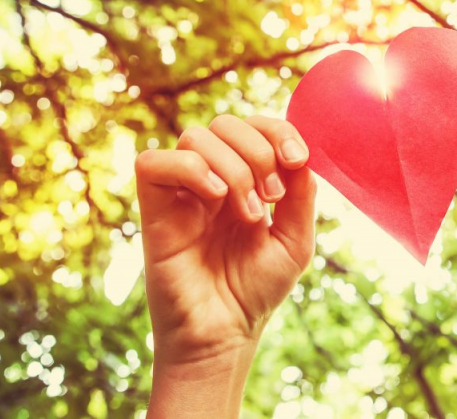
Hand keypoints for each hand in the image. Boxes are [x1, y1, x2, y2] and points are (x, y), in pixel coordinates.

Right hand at [135, 115, 315, 417]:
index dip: (278, 130)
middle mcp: (212, 178)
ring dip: (234, 167)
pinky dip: (191, 168)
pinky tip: (217, 198)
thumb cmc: (257, 290)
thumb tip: (300, 154)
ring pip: (195, 135)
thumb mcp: (296, 240)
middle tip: (273, 197)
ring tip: (251, 213)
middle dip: (259, 150)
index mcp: (244, 178)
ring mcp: (182, 192)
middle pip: (225, 122)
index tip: (298, 159)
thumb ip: (302, 194)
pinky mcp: (154, 209)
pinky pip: (155, 162)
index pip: (254, 126)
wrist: (225, 334)